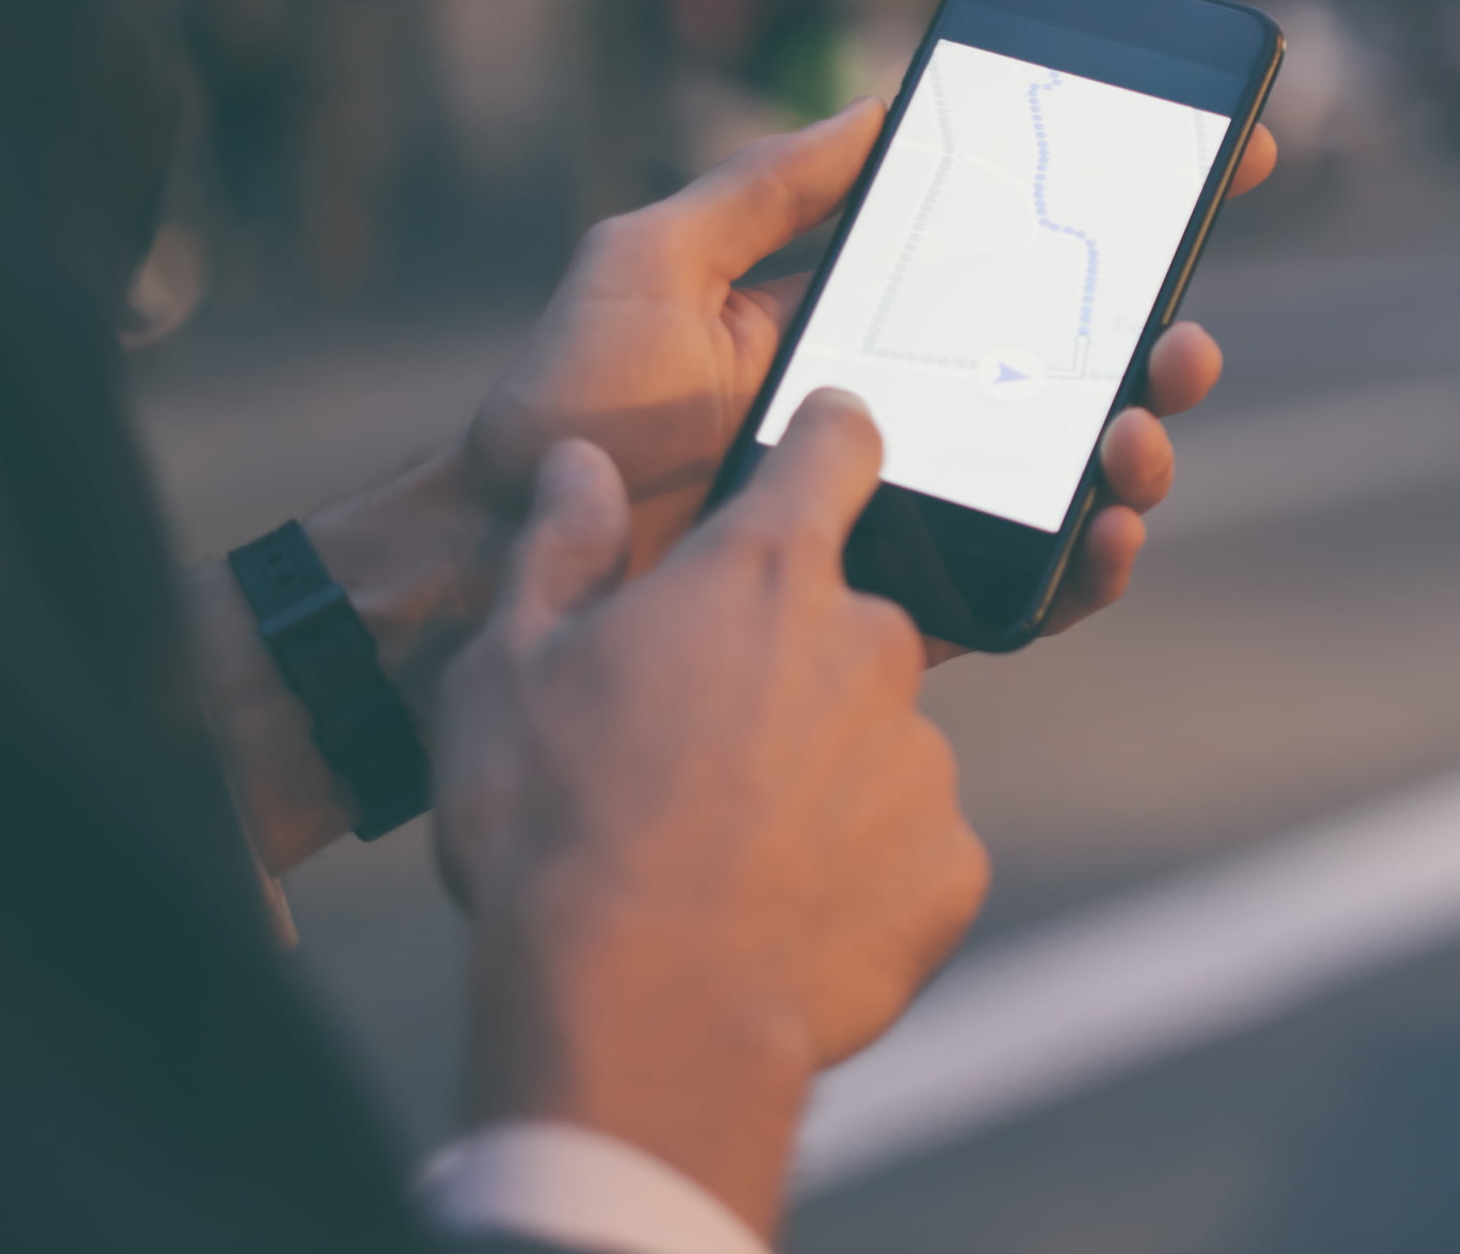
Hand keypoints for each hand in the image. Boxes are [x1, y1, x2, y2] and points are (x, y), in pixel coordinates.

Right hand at [437, 392, 987, 1239]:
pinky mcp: (949, 863)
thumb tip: (579, 464)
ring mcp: (919, 755)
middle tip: (704, 733)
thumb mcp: (510, 667)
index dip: (828, 436)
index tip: (823, 443)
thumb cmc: (554, 829)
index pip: (838, 445)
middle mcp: (867, 643)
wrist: (636, 1023)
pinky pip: (910, 837)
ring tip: (728, 837)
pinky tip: (781, 902)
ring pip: (876, 732)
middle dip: (790, 654)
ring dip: (824, 762)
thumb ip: (559, 547)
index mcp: (763, 573)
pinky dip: (861, 859)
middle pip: (848, 614)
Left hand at [468, 101, 1277, 614]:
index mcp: (856, 320)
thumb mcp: (657, 255)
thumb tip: (884, 104)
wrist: (504, 557)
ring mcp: (902, 506)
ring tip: (1145, 428)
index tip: (1220, 171)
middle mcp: (898, 412)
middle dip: (1152, 348)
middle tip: (1186, 335)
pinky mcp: (892, 597)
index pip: (1010, 267)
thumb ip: (770, 186)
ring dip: (1134, 451)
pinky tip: (1108, 533)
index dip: (1114, 226)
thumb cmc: (568, 403)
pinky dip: (1083, 569)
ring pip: (1060, 481)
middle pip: (1062, 379)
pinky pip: (1015, 589)